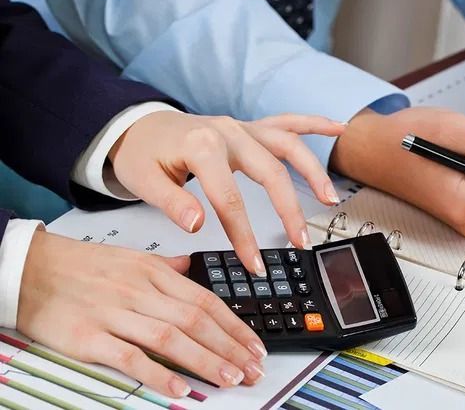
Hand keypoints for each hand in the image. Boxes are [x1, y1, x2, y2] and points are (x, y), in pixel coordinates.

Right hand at [17, 230, 266, 396]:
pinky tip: (181, 387)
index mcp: (154, 273)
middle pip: (196, 321)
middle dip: (231, 347)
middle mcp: (140, 291)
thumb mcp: (131, 257)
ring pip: (172, 338)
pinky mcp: (90, 337)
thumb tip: (192, 267)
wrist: (29, 269)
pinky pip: (130, 357)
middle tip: (253, 368)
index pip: (206, 301)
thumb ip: (165, 267)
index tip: (255, 345)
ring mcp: (116, 314)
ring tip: (231, 378)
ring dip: (207, 360)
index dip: (235, 326)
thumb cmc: (81, 267)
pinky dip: (158, 372)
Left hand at [110, 112, 344, 275]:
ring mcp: (242, 128)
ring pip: (288, 145)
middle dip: (289, 210)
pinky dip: (314, 123)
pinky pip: (287, 122)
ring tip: (330, 198)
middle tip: (300, 242)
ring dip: (313, 171)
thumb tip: (198, 225)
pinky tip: (339, 128)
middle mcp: (229, 132)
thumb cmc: (141, 154)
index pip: (230, 198)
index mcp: (202, 146)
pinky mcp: (249, 128)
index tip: (254, 263)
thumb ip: (173, 203)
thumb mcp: (144, 181)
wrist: (137, 125)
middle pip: (271, 172)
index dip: (244, 234)